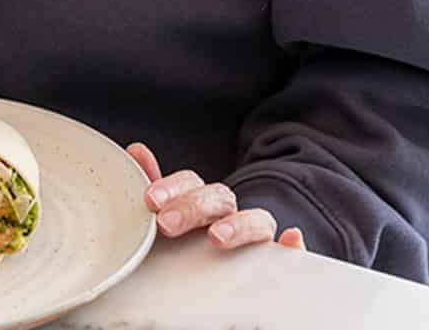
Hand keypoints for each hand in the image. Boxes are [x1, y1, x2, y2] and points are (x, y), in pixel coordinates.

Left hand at [126, 143, 306, 251]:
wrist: (213, 279)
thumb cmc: (185, 245)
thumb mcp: (166, 217)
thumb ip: (153, 189)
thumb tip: (136, 149)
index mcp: (199, 202)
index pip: (190, 183)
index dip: (171, 187)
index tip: (150, 202)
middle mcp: (228, 215)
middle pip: (218, 197)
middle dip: (192, 206)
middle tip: (167, 223)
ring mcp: (252, 237)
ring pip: (256, 219)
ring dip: (238, 225)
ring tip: (218, 238)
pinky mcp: (274, 262)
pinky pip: (289, 252)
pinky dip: (293, 245)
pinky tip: (290, 239)